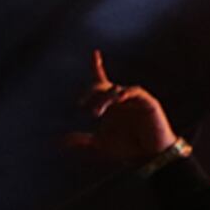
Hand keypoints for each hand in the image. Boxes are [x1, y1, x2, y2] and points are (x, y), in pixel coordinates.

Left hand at [70, 51, 177, 168]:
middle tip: (81, 105)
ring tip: (97, 113)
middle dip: (90, 92)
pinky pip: (135, 91)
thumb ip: (81, 141)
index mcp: (111, 104)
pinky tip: (118, 99)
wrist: (151, 156)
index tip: (95, 53)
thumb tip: (59, 141)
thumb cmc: (128, 148)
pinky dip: (125, 93)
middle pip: (103, 86)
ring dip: (103, 99)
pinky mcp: (148, 103)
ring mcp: (135, 100)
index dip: (97, 66)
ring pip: (115, 90)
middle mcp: (122, 99)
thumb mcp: (100, 144)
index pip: (102, 81)